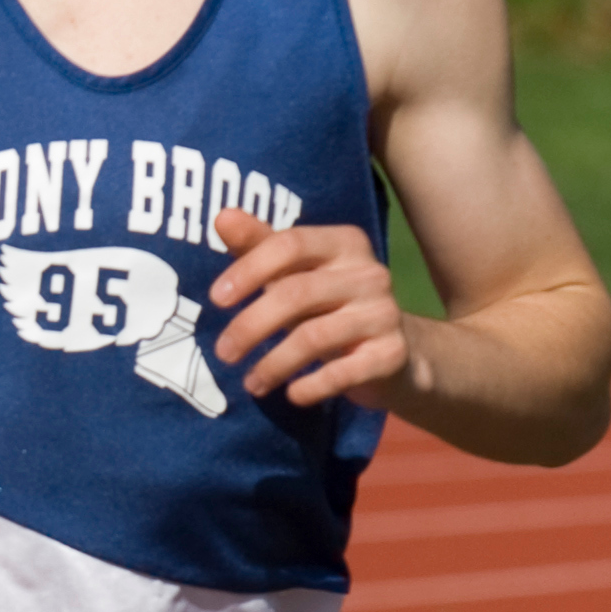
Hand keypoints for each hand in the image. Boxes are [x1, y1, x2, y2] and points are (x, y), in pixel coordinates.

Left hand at [209, 206, 411, 410]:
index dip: (248, 269)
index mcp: (345, 244)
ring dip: (273, 363)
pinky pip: (342, 373)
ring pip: (315, 336)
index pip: (290, 243)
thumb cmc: (331, 307)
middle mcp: (370, 273)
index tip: (216, 299)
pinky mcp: (390, 354)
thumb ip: (261, 246)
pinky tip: (291, 394)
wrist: (394, 354)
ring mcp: (384, 314)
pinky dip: (311, 386)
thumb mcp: (297, 273)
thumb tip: (222, 216)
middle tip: (223, 353)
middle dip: (251, 325)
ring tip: (251, 383)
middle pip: (297, 293)